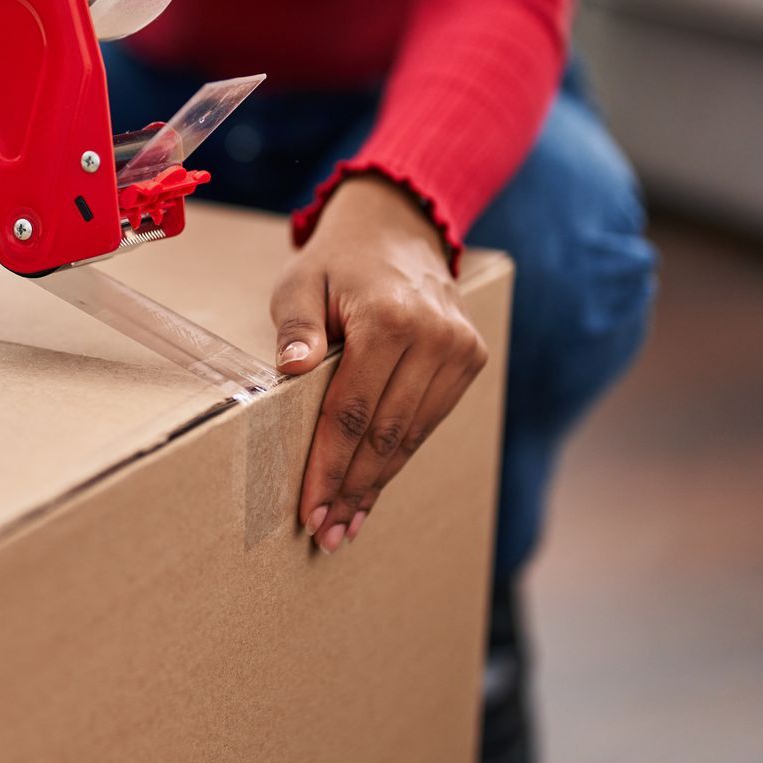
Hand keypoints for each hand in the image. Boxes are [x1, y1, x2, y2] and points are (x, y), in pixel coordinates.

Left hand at [270, 176, 487, 553]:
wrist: (398, 228)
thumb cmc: (338, 262)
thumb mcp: (301, 280)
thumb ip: (296, 326)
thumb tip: (291, 368)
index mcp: (390, 318)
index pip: (353, 411)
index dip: (329, 466)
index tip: (309, 509)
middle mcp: (434, 336)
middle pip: (387, 433)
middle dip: (352, 489)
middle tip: (326, 534)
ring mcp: (459, 349)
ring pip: (413, 435)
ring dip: (377, 484)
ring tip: (346, 525)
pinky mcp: (471, 359)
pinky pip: (430, 421)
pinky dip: (400, 458)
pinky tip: (374, 489)